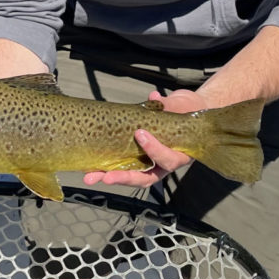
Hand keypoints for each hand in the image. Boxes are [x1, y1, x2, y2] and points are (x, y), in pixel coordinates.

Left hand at [83, 89, 199, 187]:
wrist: (188, 111)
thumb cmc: (188, 112)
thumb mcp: (183, 107)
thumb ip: (170, 106)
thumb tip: (154, 100)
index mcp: (178, 155)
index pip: (167, 159)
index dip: (154, 149)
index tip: (140, 134)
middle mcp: (163, 164)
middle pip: (144, 177)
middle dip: (123, 178)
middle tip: (105, 177)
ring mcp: (149, 162)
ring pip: (130, 175)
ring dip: (109, 176)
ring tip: (90, 176)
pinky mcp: (137, 157)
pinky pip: (122, 165)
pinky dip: (107, 165)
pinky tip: (90, 165)